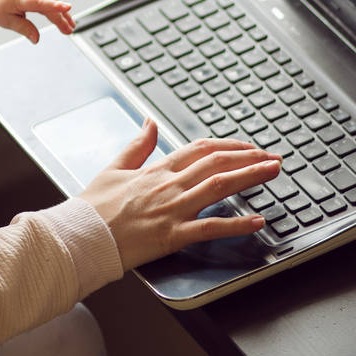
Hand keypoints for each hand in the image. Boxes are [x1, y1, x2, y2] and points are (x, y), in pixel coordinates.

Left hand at [0, 0, 74, 43]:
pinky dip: (54, 4)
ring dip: (61, 11)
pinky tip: (60, 14)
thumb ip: (24, 29)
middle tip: (69, 30)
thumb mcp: (7, 21)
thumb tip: (36, 39)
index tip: (67, 7)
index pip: (40, 2)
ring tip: (69, 25)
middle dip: (61, 17)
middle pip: (49, 2)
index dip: (54, 6)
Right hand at [79, 120, 281, 271]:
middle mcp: (169, 185)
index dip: (228, 145)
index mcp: (156, 169)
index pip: (200, 149)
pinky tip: (257, 221)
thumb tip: (149, 121)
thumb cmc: (94, 207)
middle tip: (273, 157)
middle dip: (249, 158)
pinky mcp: (173, 235)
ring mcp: (173, 209)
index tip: (247, 146)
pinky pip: (211, 228)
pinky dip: (237, 224)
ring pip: (219, 186)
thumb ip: (137, 145)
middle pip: (217, 163)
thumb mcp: (114, 167)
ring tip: (273, 172)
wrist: (82, 234)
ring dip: (250, 177)